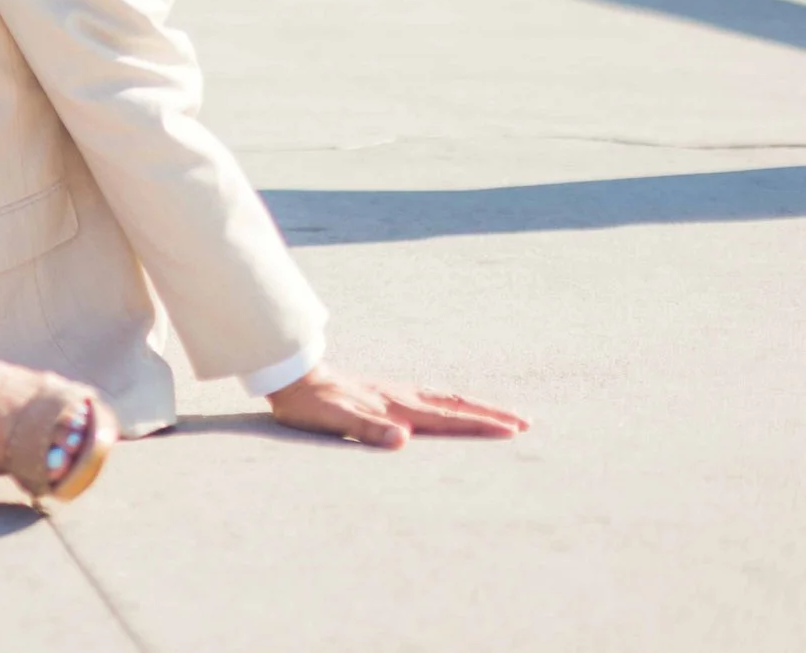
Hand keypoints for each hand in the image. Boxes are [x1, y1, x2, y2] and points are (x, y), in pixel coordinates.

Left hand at [266, 363, 529, 447]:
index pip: (448, 419)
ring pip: (446, 400)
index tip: (514, 430)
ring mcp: (395, 393)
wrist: (291, 376)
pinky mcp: (385, 393)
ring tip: (502, 414)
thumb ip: (367, 430)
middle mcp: (402, 398)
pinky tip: (452, 407)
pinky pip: (430, 399)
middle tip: (526, 422)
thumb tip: (403, 440)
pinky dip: (452, 404)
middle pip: (457, 406)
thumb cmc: (311, 406)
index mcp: (397, 408)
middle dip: (492, 414)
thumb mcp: (335, 421)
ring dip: (477, 407)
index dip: (482, 425)